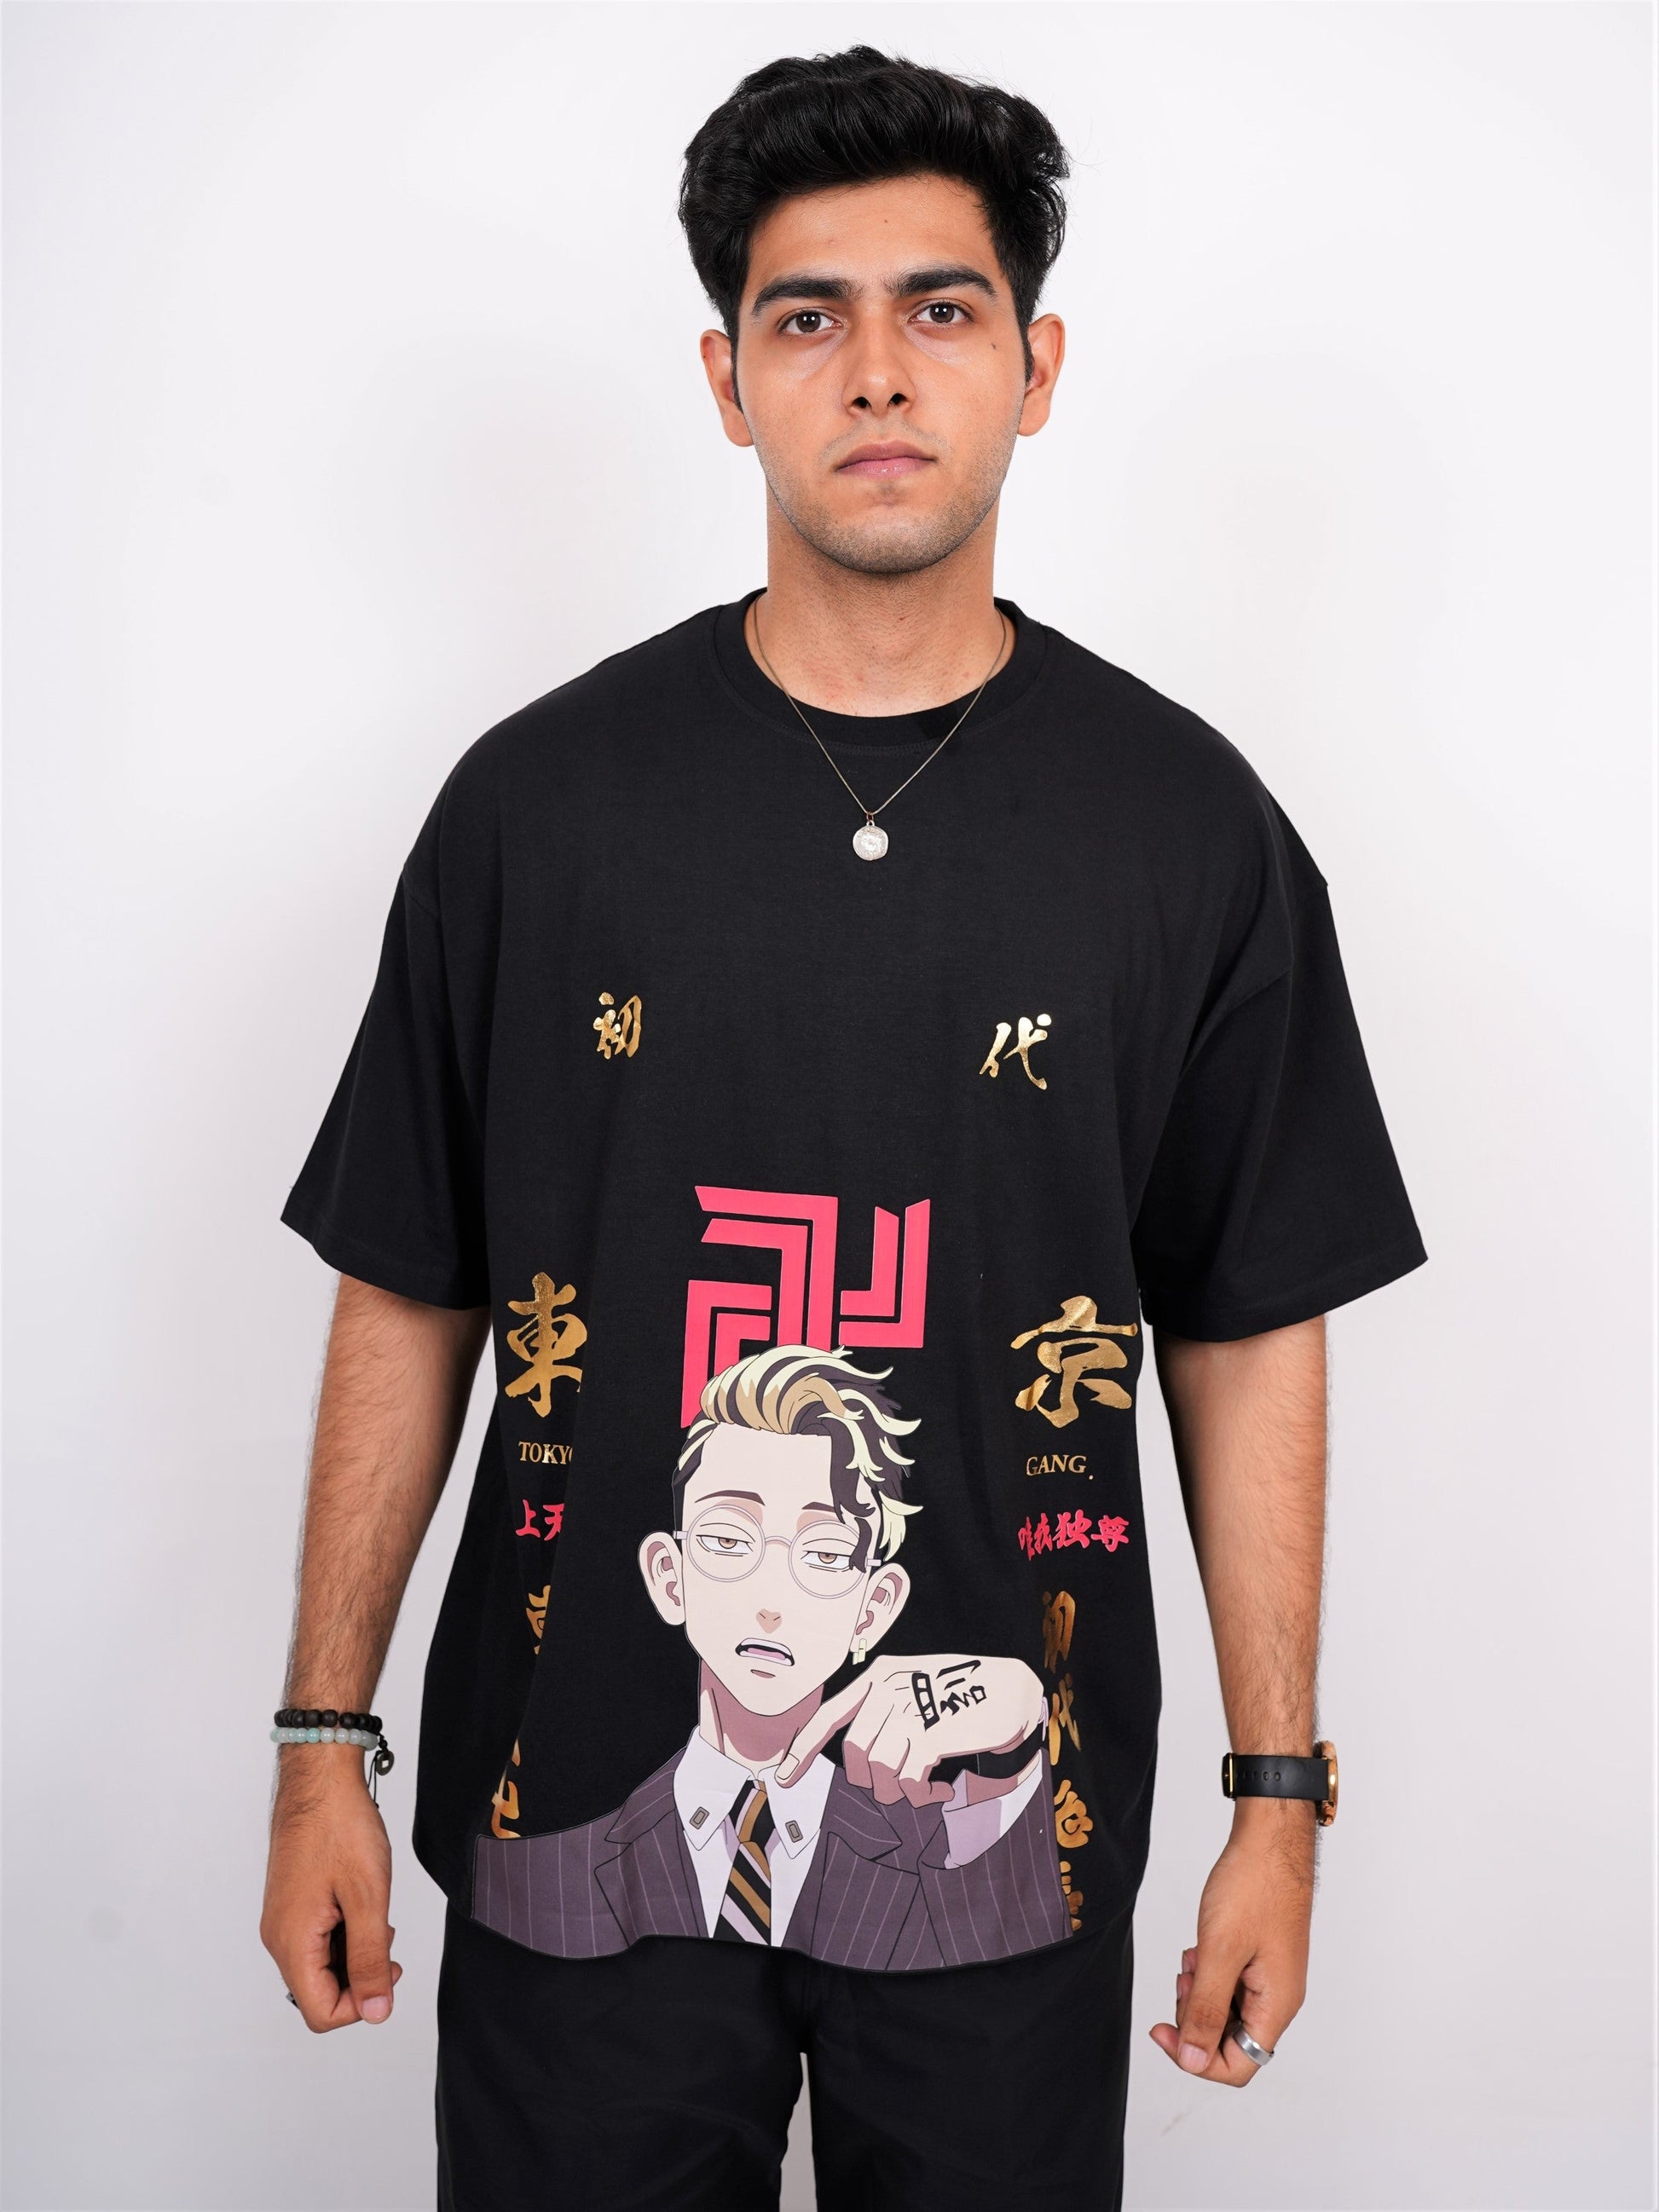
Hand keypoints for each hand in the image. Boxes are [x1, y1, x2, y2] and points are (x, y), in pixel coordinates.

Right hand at [260, 1745, 402, 2031]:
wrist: (319, 1778)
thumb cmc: (340, 1826)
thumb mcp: (368, 1897)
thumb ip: (370, 1959)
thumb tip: (374, 2012)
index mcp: (291, 1942)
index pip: (320, 2012)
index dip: (360, 2005)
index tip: (386, 1970)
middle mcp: (279, 1936)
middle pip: (319, 1992)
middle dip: (359, 1977)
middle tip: (386, 1940)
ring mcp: (282, 1919)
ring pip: (319, 1965)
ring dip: (354, 1953)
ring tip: (376, 1916)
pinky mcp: (291, 1903)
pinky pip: (316, 1939)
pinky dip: (344, 1933)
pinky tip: (361, 1904)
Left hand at [777, 1653, 1044, 1803]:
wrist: (1008, 1689)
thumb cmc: (958, 1695)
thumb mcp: (913, 1690)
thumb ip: (884, 1714)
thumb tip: (860, 1764)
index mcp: (877, 1675)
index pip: (829, 1715)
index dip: (802, 1749)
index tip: (782, 1777)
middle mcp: (886, 1687)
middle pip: (855, 1753)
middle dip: (872, 1781)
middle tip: (900, 1784)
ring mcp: (907, 1708)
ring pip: (879, 1771)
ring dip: (899, 1792)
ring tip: (925, 1788)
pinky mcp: (930, 1732)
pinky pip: (908, 1781)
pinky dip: (922, 1796)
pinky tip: (941, 1790)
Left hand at [1149, 1800, 1313, 2084]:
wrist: (1270, 1839)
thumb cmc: (1254, 1885)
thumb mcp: (1220, 1952)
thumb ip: (1206, 2011)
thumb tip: (1193, 2060)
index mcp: (1276, 2005)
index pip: (1238, 2066)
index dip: (1196, 2058)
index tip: (1163, 2030)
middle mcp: (1278, 1997)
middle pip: (1230, 2040)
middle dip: (1196, 2017)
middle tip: (1185, 1980)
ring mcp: (1270, 1976)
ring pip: (1226, 2010)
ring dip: (1200, 1992)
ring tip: (1193, 1957)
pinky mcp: (1259, 1956)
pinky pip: (1229, 1983)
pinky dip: (1208, 1971)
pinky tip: (1199, 1947)